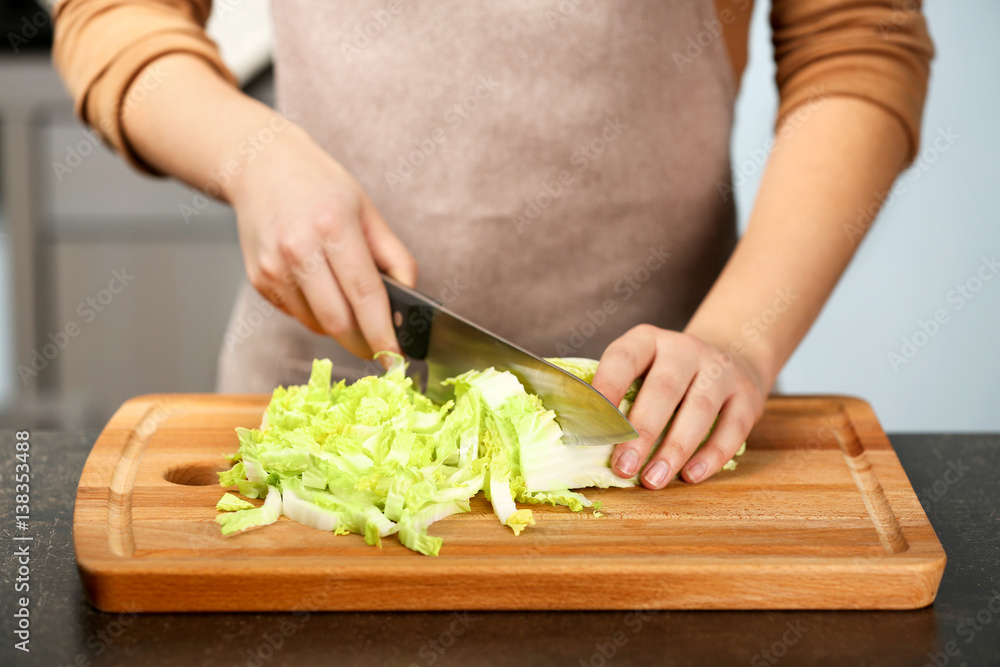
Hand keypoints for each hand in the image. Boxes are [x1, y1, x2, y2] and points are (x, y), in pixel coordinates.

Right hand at [227, 123, 416, 359]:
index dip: (382, 333)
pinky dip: (316, 315)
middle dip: (364, 344)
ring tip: (350, 306)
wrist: (260, 166)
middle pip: (338, 320)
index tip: (396, 358)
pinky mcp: (259, 279)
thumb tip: (408, 303)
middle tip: (381, 351)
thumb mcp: (367, 211)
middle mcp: (298, 249)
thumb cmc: (321, 187)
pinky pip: (297, 315)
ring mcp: (273, 267)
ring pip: (317, 324)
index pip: (365, 294)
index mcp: (333, 227)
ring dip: (341, 329)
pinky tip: (320, 289)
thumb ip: (394, 258)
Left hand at [590, 325, 769, 488]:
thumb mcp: (640, 370)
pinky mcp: (747, 395)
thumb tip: (584, 442)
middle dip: (640, 432)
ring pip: (698, 410)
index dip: (607, 390)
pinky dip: (711, 456)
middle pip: (663, 389)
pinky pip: (732, 429)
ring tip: (653, 480)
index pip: (623, 359)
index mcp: (647, 341)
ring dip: (674, 450)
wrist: (730, 356)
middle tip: (622, 467)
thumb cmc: (666, 375)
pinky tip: (692, 476)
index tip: (592, 426)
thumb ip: (618, 398)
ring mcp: (720, 370)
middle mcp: (685, 349)